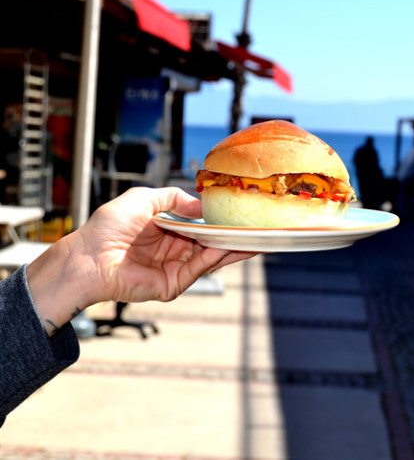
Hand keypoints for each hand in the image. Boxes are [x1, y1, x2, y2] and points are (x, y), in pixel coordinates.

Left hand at [27, 187, 255, 335]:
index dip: (218, 222)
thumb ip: (173, 197)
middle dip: (233, 237)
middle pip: (210, 244)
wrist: (88, 257)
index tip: (238, 215)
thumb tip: (201, 205)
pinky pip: (199, 269)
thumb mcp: (143, 198)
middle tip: (257, 229)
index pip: (199, 227)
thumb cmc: (107, 227)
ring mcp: (174, 269)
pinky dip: (215, 258)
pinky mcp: (172, 285)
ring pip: (210, 257)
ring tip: (254, 238)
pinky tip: (228, 246)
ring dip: (232, 248)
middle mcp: (172, 251)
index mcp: (165, 231)